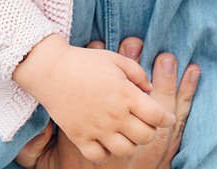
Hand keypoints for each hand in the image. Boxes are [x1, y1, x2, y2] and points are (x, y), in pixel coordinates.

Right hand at [13, 35, 174, 163]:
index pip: (159, 117)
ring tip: (124, 132)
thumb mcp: (115, 60)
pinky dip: (105, 152)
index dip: (167, 118)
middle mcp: (115, 115)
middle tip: (142, 122)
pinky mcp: (79, 136)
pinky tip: (104, 140)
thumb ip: (138, 73)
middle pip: (146, 137)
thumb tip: (150, 88)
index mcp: (127, 95)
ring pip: (126, 150)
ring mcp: (97, 128)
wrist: (49, 68)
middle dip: (149, 130)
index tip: (165, 117)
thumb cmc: (84, 61)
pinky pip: (100, 156)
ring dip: (129, 142)